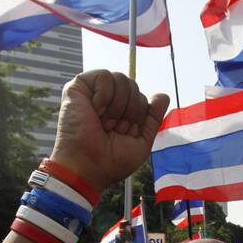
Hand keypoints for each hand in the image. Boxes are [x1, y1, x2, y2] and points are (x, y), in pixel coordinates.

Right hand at [49, 71, 169, 190]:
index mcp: (121, 112)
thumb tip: (163, 95)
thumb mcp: (141, 141)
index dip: (138, 116)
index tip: (124, 133)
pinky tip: (95, 110)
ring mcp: (93, 93)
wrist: (89, 166)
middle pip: (133, 86)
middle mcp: (107, 100)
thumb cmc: (112, 160)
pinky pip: (104, 75)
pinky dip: (104, 96)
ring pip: (121, 79)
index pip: (141, 98)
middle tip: (113, 129)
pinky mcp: (78, 87)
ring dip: (117, 106)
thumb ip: (153, 118)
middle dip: (130, 111)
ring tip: (103, 122)